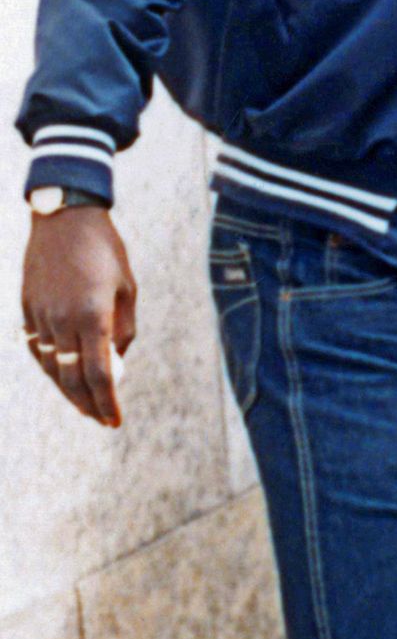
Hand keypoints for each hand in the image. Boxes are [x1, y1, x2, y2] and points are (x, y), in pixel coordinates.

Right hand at [21, 205, 137, 427]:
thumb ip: (123, 329)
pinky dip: (49, 368)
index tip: (115, 421)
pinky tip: (61, 376)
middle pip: (71, 379)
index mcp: (92, 316)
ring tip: (85, 404)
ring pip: (51, 368)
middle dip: (88, 405)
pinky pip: (37, 349)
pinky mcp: (27, 309)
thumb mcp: (127, 289)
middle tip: (101, 420)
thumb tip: (116, 363)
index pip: (100, 374)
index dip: (107, 402)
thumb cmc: (105, 251)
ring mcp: (40, 315)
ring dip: (67, 390)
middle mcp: (62, 320)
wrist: (64, 216)